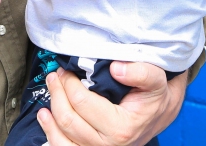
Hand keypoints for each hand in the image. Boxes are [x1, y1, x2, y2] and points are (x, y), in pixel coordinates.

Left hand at [39, 62, 185, 145]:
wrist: (160, 115)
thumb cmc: (155, 97)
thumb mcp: (156, 80)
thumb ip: (141, 72)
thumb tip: (116, 68)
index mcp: (122, 128)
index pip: (82, 103)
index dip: (69, 83)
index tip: (66, 70)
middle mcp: (108, 145)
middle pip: (68, 119)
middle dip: (57, 92)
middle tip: (55, 75)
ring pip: (61, 135)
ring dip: (51, 111)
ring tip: (51, 89)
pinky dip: (50, 132)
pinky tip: (46, 117)